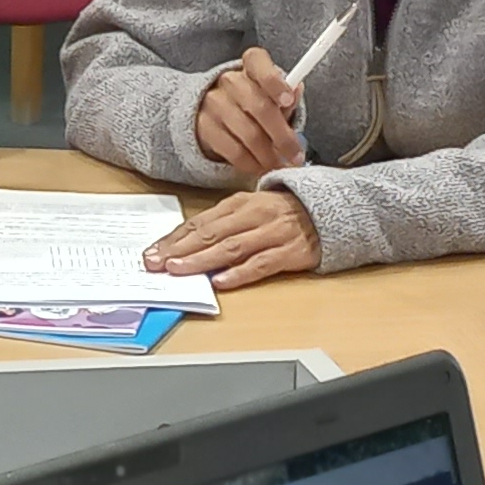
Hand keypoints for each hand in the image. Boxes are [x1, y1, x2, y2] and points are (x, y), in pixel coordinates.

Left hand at [146, 189, 321, 289]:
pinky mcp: (290, 252)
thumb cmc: (284, 212)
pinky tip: (221, 281)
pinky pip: (261, 264)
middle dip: (180, 249)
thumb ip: (224, 224)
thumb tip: (187, 244)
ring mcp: (272, 234)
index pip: (201, 222)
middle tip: (156, 263)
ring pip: (231, 247)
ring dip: (202, 259)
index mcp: (241, 203)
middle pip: (211, 233)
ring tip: (180, 270)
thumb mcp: (252, 208)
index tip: (152, 252)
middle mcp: (254, 215)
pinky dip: (240, 273)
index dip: (174, 238)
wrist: (332, 210)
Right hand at [192, 45, 306, 177]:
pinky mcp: (206, 128)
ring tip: (280, 165)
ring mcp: (214, 104)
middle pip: (259, 107)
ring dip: (269, 156)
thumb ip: (286, 94)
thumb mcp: (273, 91)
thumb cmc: (255, 98)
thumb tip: (296, 91)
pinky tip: (261, 167)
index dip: (274, 82)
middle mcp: (230, 81)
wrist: (216, 110)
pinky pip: (234, 151)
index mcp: (252, 65)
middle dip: (282, 137)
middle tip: (295, 155)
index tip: (288, 101)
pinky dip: (252, 164)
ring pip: (248, 134)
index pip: (258, 63)